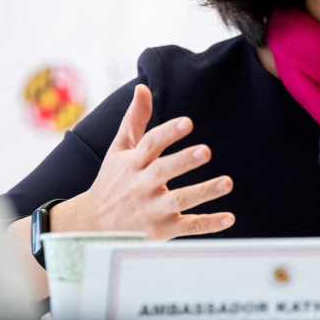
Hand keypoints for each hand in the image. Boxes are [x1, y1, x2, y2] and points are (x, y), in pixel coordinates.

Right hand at [51, 84, 234, 239]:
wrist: (90, 227)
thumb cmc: (112, 181)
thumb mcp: (119, 150)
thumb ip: (134, 120)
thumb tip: (143, 88)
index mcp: (133, 164)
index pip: (150, 145)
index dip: (168, 133)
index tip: (187, 122)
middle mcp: (141, 186)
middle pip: (163, 171)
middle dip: (184, 161)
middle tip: (206, 150)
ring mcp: (152, 210)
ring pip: (179, 201)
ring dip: (204, 192)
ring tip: (227, 182)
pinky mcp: (162, 231)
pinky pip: (188, 227)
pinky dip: (208, 224)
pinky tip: (229, 218)